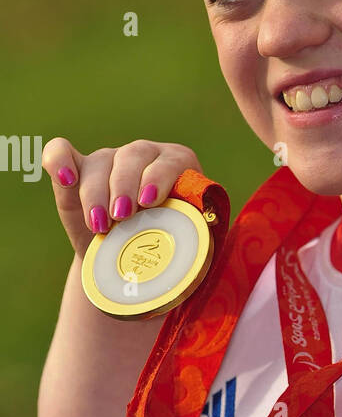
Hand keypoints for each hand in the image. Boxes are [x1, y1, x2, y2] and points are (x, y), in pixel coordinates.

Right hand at [42, 138, 203, 261]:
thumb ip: (198, 240)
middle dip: (125, 186)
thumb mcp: (187, 245)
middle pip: (132, 156)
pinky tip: (65, 179)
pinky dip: (58, 161)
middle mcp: (144, 156)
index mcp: (178, 166)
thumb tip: (207, 248)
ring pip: (100, 162)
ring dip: (97, 192)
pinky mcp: (78, 171)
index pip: (171, 161)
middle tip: (123, 217)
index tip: (150, 202)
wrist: (129, 264)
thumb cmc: (167, 253)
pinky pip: (60, 152)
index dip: (160, 177)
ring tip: (101, 225)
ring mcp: (109, 160)